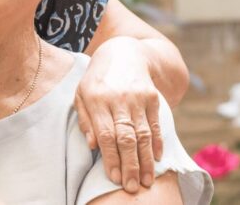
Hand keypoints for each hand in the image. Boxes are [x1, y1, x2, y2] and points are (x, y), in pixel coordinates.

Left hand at [75, 37, 162, 193]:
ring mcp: (137, 97)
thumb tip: (92, 145)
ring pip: (143, 134)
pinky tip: (158, 159)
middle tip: (132, 187)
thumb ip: (85, 119)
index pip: (105, 134)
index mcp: (96, 98)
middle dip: (129, 165)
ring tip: (146, 180)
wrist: (123, 52)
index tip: (113, 177)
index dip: (110, 158)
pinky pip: (155, 124)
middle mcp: (117, 98)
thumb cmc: (97, 78)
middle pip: (125, 137)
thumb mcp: (81, 93)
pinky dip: (158, 143)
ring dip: (146, 160)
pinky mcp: (152, 97)